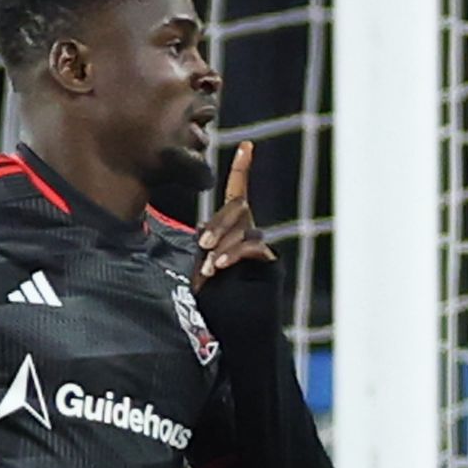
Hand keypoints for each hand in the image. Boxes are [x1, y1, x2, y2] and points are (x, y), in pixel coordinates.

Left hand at [195, 141, 276, 289]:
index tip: (246, 145)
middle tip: (204, 243)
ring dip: (223, 246)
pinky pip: (251, 246)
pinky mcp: (268, 259)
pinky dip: (234, 254)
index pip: (236, 191)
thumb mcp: (200, 263)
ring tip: (209, 267)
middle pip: (237, 207)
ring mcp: (258, 242)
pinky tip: (220, 265)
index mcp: (232, 224)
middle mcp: (247, 228)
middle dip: (219, 223)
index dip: (242, 169)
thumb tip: (200, 228)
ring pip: (242, 227)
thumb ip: (203, 243)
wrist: (235, 321)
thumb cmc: (214, 293)